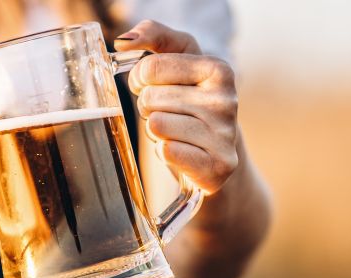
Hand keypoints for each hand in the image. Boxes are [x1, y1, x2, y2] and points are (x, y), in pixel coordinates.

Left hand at [115, 20, 238, 193]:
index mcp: (218, 70)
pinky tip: (181, 152)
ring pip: (156, 125)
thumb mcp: (178, 60)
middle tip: (169, 115)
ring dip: (156, 132)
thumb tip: (124, 41)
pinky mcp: (216, 167)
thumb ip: (153, 36)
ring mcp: (224, 135)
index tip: (152, 87)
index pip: (150, 68)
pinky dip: (165, 153)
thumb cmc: (190, 102)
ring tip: (176, 133)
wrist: (216, 154)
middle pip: (150, 99)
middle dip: (149, 109)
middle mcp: (226, 101)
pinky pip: (166, 152)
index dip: (140, 81)